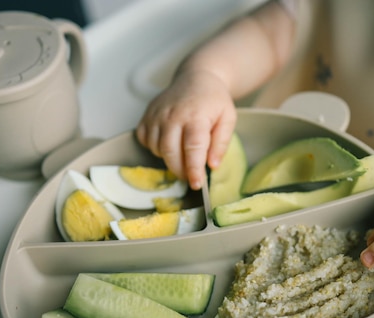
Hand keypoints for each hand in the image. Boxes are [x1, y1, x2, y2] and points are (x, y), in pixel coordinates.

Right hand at [136, 70, 236, 189]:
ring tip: (183, 154)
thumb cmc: (214, 100)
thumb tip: (212, 165)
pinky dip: (155, 148)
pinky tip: (169, 143)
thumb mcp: (228, 118)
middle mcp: (173, 115)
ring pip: (156, 148)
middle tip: (190, 176)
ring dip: (169, 159)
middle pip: (170, 152)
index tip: (197, 184)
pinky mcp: (146, 115)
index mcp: (196, 116)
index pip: (193, 148)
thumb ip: (222, 143)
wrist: (196, 77)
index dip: (193, 169)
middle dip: (180, 171)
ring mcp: (156, 114)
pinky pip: (145, 140)